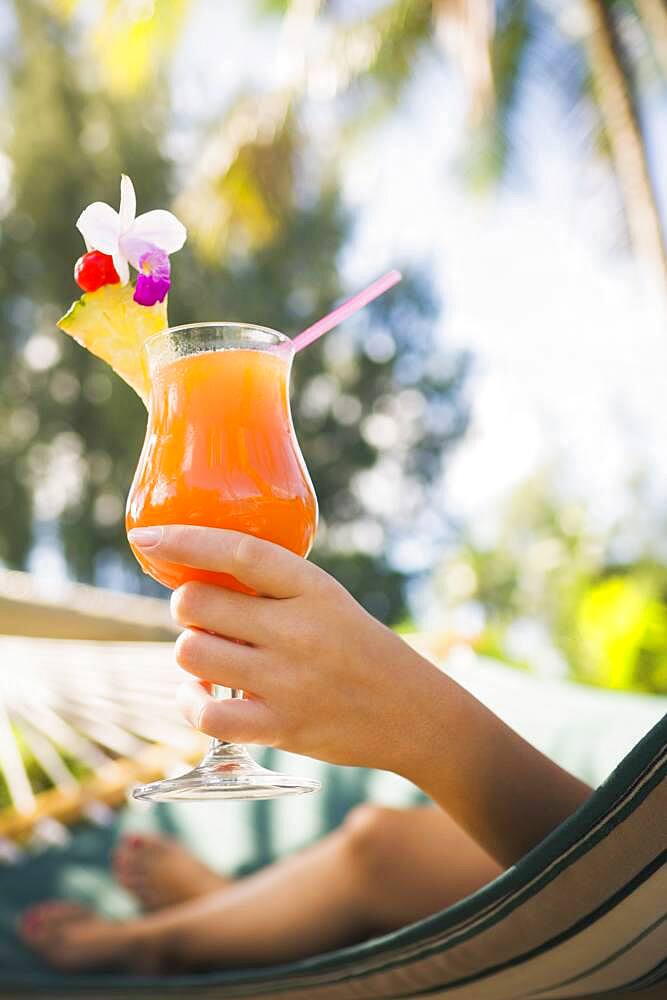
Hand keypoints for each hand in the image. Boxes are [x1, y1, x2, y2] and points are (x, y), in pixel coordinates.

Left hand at [128, 525, 445, 774]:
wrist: (412, 713)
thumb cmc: (361, 649)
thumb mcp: (329, 601)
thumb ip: (274, 590)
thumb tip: (199, 578)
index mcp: (313, 588)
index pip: (238, 552)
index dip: (186, 541)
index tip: (149, 538)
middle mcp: (297, 630)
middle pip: (197, 603)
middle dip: (186, 606)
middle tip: (202, 615)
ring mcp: (287, 680)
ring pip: (191, 653)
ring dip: (190, 652)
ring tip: (212, 655)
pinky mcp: (280, 727)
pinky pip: (205, 713)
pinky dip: (189, 703)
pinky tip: (197, 695)